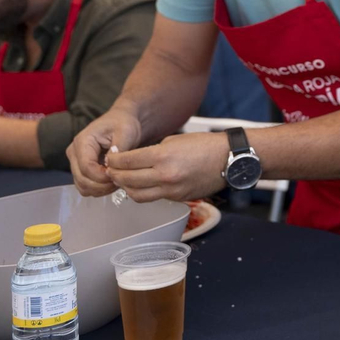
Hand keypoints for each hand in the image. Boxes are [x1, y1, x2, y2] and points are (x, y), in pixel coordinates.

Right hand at [67, 109, 143, 196]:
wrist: (122, 122)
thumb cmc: (123, 124)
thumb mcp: (125, 132)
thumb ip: (118, 149)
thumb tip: (111, 167)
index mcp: (82, 141)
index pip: (86, 167)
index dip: (102, 177)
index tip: (118, 176)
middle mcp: (74, 153)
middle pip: (82, 179)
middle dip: (102, 185)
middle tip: (120, 181)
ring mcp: (75, 162)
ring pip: (83, 186)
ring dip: (100, 189)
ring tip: (118, 181)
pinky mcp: (81, 170)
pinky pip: (86, 187)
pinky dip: (98, 189)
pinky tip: (112, 182)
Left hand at [105, 132, 228, 202]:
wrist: (229, 159)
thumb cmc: (205, 145)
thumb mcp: (174, 140)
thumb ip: (153, 152)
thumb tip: (135, 161)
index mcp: (163, 157)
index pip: (127, 162)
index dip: (114, 160)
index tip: (110, 158)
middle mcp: (165, 176)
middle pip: (127, 180)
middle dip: (115, 175)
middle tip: (111, 170)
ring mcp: (172, 190)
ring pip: (136, 195)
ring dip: (126, 188)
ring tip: (124, 180)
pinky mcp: (178, 198)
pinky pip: (154, 197)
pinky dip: (145, 192)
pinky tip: (144, 184)